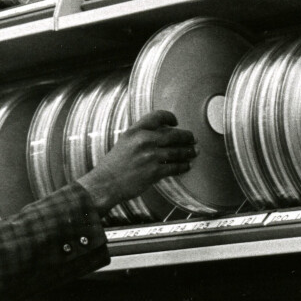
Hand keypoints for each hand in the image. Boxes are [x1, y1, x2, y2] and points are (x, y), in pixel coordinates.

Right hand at [78, 110, 196, 211]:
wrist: (105, 183)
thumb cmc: (114, 165)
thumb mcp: (124, 143)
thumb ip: (140, 136)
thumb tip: (161, 135)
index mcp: (135, 131)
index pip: (157, 116)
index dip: (170, 117)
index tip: (176, 122)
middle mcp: (143, 141)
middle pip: (173, 134)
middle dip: (186, 137)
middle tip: (193, 139)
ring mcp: (150, 156)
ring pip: (177, 152)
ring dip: (188, 152)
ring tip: (194, 152)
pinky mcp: (154, 172)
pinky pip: (175, 167)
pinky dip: (183, 166)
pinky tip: (187, 165)